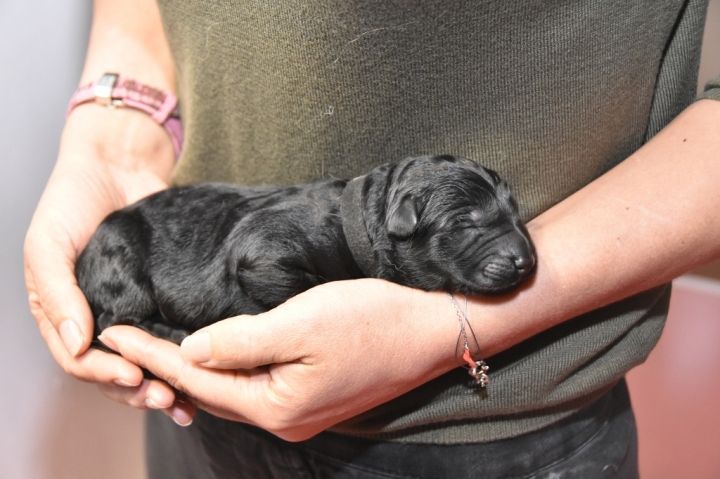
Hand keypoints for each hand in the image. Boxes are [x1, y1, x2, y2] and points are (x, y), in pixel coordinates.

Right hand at [24, 106, 192, 422]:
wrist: (117, 163)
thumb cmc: (71, 200)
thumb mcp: (48, 244)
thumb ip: (57, 293)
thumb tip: (76, 344)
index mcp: (63, 312)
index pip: (80, 360)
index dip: (104, 376)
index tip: (133, 379)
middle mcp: (97, 316)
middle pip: (115, 369)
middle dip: (139, 391)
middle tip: (168, 400)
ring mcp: (131, 307)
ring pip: (145, 358)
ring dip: (163, 383)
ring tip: (187, 400)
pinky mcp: (161, 294)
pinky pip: (169, 331)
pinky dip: (181, 353)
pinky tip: (201, 367)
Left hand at [98, 278, 460, 439]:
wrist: (436, 329)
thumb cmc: (374, 320)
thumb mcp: (303, 322)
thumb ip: (241, 341)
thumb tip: (189, 352)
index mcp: (277, 407)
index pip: (196, 381)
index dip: (151, 355)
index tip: (113, 332)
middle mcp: (286, 419)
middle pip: (210, 393)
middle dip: (164, 367)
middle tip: (125, 339)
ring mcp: (303, 410)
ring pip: (233, 390)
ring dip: (195, 369)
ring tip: (158, 347)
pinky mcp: (316, 394)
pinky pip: (257, 385)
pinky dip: (228, 368)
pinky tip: (216, 353)